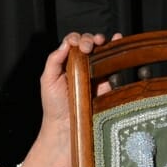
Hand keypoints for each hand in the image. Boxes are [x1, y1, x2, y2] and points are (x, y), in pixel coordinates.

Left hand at [21, 31, 121, 166]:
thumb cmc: (54, 107)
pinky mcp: (107, 82)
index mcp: (66, 64)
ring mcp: (95, 73)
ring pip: (101, 50)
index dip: (76, 39)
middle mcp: (81, 66)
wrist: (66, 127)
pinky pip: (113, 64)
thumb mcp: (47, 81)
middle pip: (88, 43)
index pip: (73, 43)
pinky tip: (118, 40)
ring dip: (102, 40)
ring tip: (101, 41)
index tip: (75, 44)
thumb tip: (66, 43)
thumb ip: (54, 60)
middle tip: (87, 48)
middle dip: (88, 39)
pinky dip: (117, 49)